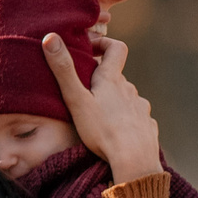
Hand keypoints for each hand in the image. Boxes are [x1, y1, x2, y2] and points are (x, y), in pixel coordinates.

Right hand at [42, 32, 160, 183]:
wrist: (134, 160)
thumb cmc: (102, 130)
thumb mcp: (76, 100)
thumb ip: (63, 70)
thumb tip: (50, 37)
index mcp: (112, 79)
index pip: (116, 48)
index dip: (104, 43)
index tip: (91, 50)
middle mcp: (130, 89)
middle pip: (117, 76)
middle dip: (102, 80)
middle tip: (84, 92)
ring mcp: (141, 107)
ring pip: (126, 97)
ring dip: (114, 101)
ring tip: (99, 117)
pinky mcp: (147, 125)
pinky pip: (136, 117)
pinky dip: (126, 119)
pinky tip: (117, 133)